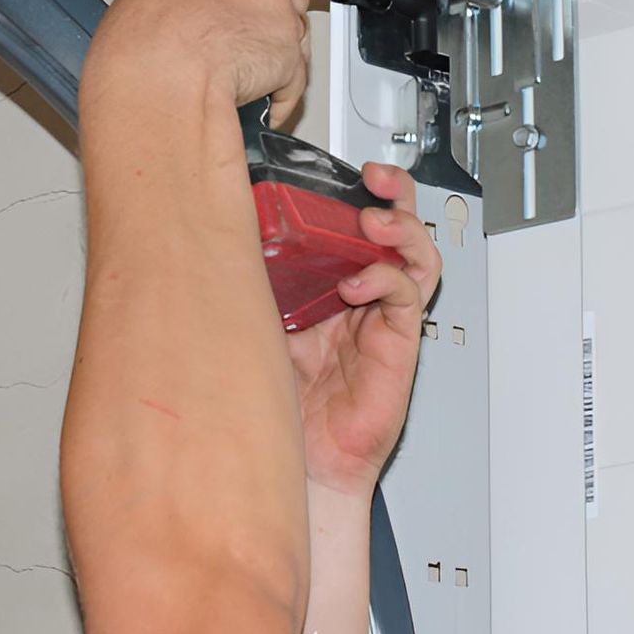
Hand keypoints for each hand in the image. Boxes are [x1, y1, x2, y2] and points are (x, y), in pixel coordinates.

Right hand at [80, 0, 328, 122]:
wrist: (158, 71)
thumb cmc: (140, 34)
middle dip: (275, 15)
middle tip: (245, 40)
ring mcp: (276, 0)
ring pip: (294, 28)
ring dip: (276, 51)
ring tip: (237, 73)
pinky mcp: (289, 43)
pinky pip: (294, 72)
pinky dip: (281, 89)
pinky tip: (260, 99)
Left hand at [287, 164, 440, 498]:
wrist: (298, 463)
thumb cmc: (274, 401)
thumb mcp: (256, 323)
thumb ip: (254, 282)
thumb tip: (217, 232)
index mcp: (325, 282)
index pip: (351, 223)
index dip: (353, 191)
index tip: (336, 170)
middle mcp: (360, 295)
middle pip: (396, 228)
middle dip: (395, 194)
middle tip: (377, 179)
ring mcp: (381, 318)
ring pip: (415, 256)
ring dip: (402, 230)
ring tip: (377, 221)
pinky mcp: (396, 344)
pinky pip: (406, 298)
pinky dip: (388, 280)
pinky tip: (360, 283)